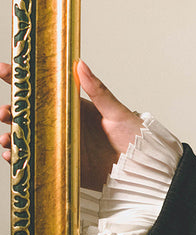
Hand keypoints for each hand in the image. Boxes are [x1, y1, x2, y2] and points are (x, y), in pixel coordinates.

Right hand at [0, 60, 142, 190]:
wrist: (142, 169)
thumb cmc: (135, 138)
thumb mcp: (117, 113)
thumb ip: (99, 92)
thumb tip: (80, 65)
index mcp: (74, 108)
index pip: (43, 91)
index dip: (21, 80)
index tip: (4, 70)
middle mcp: (63, 126)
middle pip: (27, 115)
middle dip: (9, 111)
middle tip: (5, 112)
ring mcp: (60, 145)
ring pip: (27, 138)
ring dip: (11, 136)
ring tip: (7, 138)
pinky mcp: (63, 165)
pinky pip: (35, 161)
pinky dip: (20, 159)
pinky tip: (13, 157)